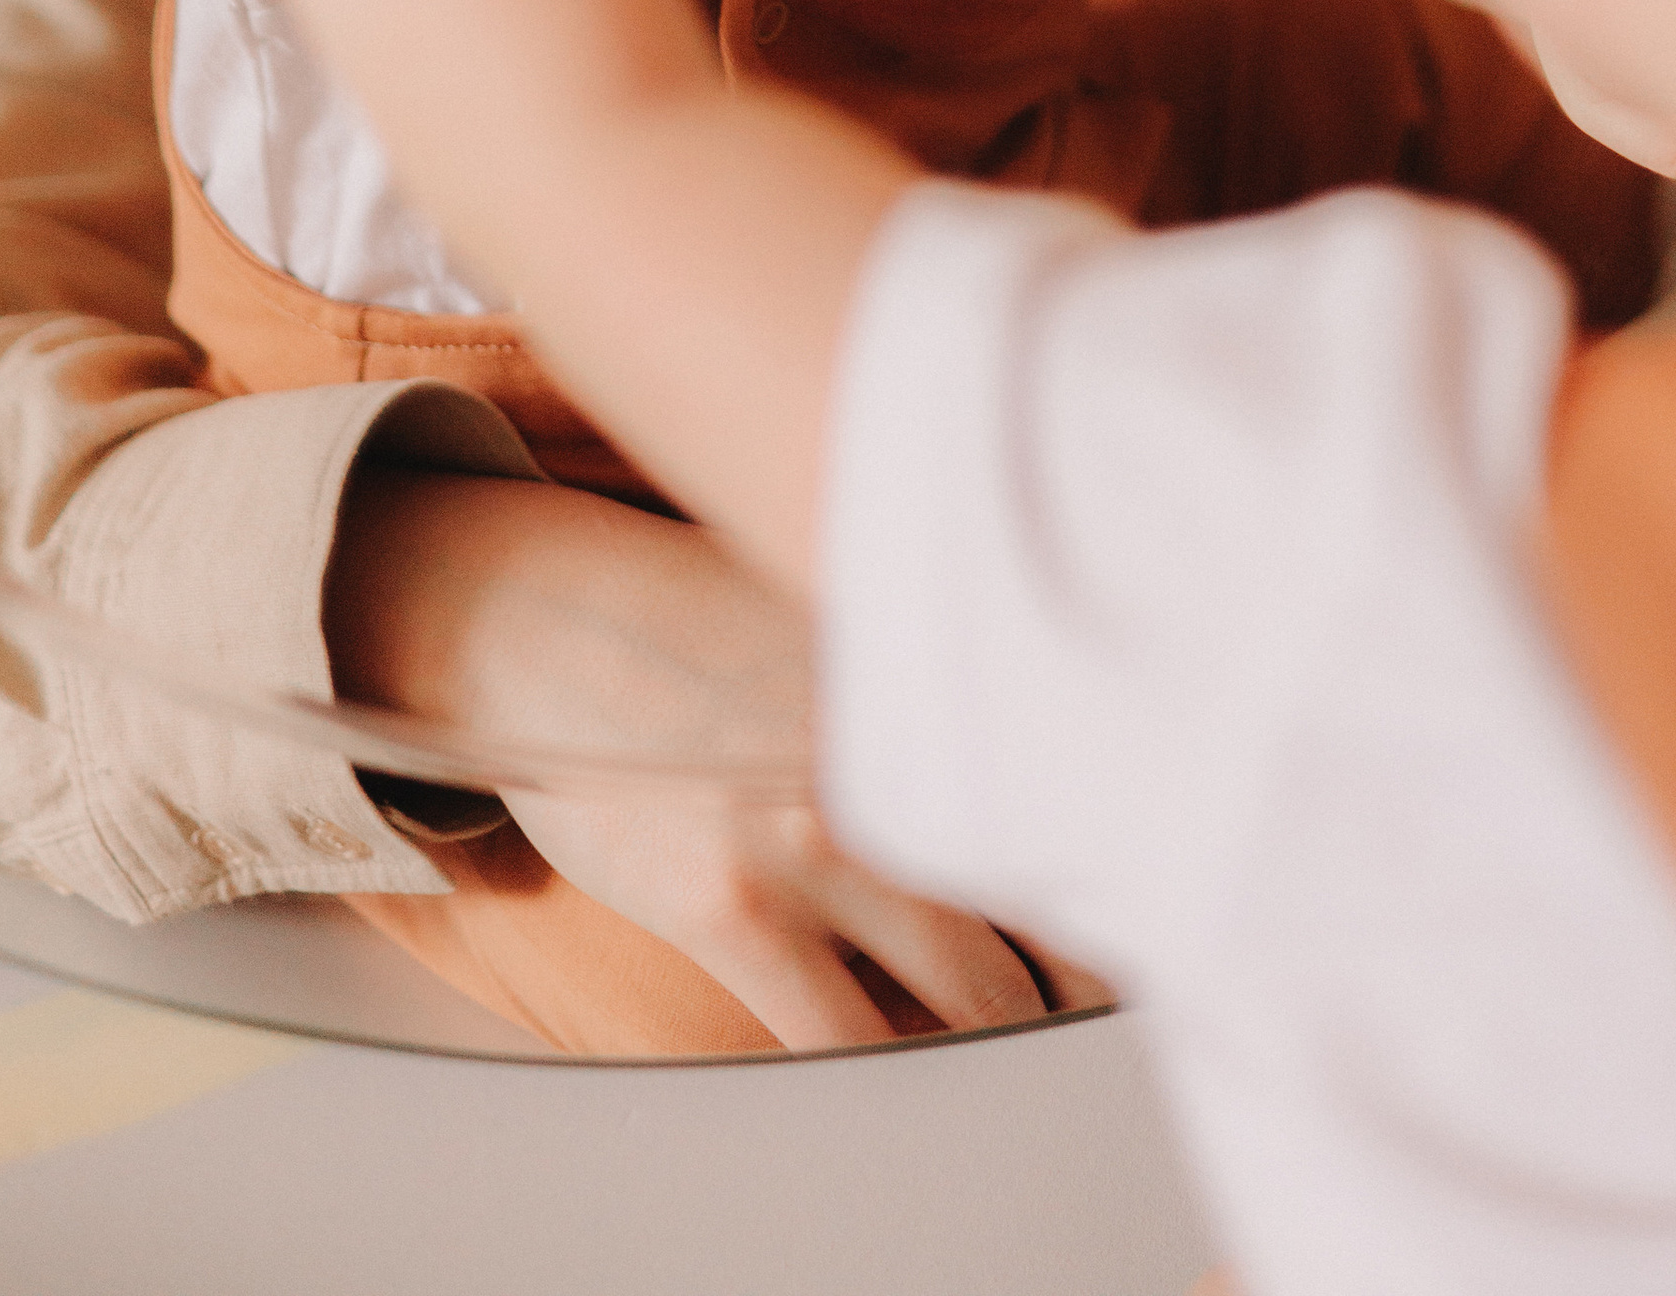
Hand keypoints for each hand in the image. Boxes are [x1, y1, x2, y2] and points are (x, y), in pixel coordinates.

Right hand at [329, 469, 1074, 1051]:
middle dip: (1080, 972)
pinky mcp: (731, 909)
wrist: (530, 619)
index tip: (1145, 898)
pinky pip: (840, 1035)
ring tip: (1016, 1040)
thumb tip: (1028, 734)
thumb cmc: (677, 614)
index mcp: (920, 676)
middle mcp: (883, 750)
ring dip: (999, 1032)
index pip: (1068, 792)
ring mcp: (810, 837)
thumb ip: (920, 668)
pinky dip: (885, 1068)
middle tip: (1098, 998)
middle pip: (1043, 909)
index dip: (1114, 867)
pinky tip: (899, 1061)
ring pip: (967, 995)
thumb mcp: (825, 608)